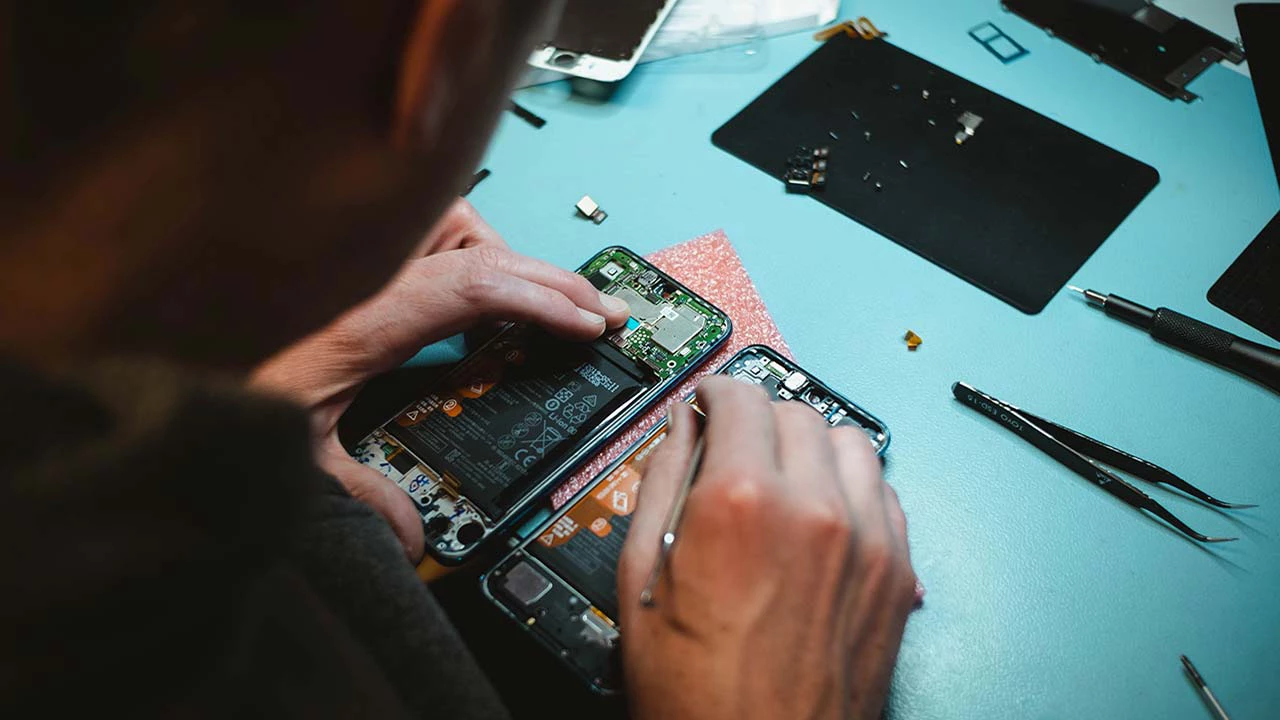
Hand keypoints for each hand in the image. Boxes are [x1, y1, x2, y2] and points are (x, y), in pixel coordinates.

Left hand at [251, 199, 628, 560]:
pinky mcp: (353, 257)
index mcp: (361, 319)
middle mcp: (364, 273)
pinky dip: (463, 252)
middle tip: (599, 309)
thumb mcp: (292, 455)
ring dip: (499, 255)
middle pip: (476, 243)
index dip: (541, 300)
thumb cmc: (217, 388)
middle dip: (548, 277)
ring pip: (451, 221)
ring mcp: (359, 257)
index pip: (472, 287)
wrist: (163, 351)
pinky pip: (425, 231)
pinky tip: (474, 297)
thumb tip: (411, 535)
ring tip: (534, 300)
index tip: (589, 323)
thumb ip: (356, 493)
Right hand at [618, 377, 916, 719]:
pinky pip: (884, 491)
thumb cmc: (698, 696)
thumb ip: (661, 483)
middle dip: (758, 419)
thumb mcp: (641, 581)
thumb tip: (678, 430)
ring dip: (810, 444)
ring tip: (781, 477)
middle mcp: (814, 508)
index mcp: (740, 502)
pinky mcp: (897, 572)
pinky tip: (820, 512)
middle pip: (794, 412)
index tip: (708, 403)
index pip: (739, 398)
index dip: (715, 393)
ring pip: (848, 441)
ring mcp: (866, 540)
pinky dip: (851, 485)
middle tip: (733, 447)